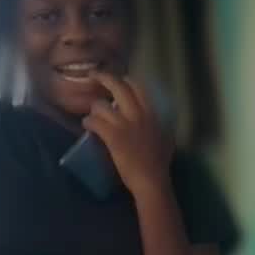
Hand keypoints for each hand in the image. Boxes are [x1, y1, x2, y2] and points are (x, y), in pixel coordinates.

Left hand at [82, 71, 173, 195]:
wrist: (151, 179)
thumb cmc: (160, 163)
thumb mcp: (166, 139)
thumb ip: (162, 127)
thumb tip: (162, 123)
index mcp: (152, 114)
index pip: (139, 88)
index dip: (127, 80)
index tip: (120, 79)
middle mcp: (138, 114)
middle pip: (119, 87)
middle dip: (104, 77)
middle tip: (94, 75)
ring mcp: (124, 124)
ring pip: (102, 105)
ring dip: (94, 109)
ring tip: (93, 115)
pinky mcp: (112, 136)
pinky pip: (94, 122)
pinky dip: (88, 122)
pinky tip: (87, 125)